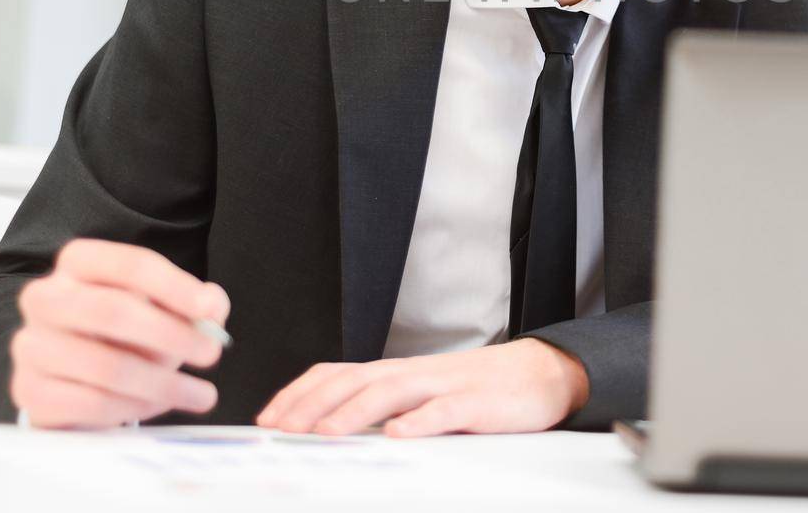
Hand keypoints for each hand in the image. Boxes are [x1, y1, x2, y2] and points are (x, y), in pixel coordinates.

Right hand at [10, 239, 230, 427]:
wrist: (70, 374)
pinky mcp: (29, 391)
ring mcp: (31, 345)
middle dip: (171, 335)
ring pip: (106, 366)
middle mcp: (45, 297)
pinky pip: (90, 404)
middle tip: (211, 353)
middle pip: (112, 311)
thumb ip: (194, 302)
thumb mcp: (160, 306)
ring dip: (163, 383)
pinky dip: (133, 409)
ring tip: (199, 393)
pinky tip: (158, 406)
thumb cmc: (124, 331)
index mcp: (78, 262)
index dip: (175, 286)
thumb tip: (212, 306)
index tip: (210, 309)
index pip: (130, 265)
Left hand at [255, 338, 589, 437]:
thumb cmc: (474, 390)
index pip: (336, 373)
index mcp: (395, 371)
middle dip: (312, 404)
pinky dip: (418, 421)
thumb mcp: (420, 395)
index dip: (299, 393)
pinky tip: (398, 435)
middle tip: (282, 430)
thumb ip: (382, 406)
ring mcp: (443, 385)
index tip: (270, 418)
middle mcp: (412, 373)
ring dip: (353, 412)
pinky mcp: (474, 403)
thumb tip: (329, 428)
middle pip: (354, 380)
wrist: (537, 374)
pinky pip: (443, 410)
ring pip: (390, 392)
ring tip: (325, 434)